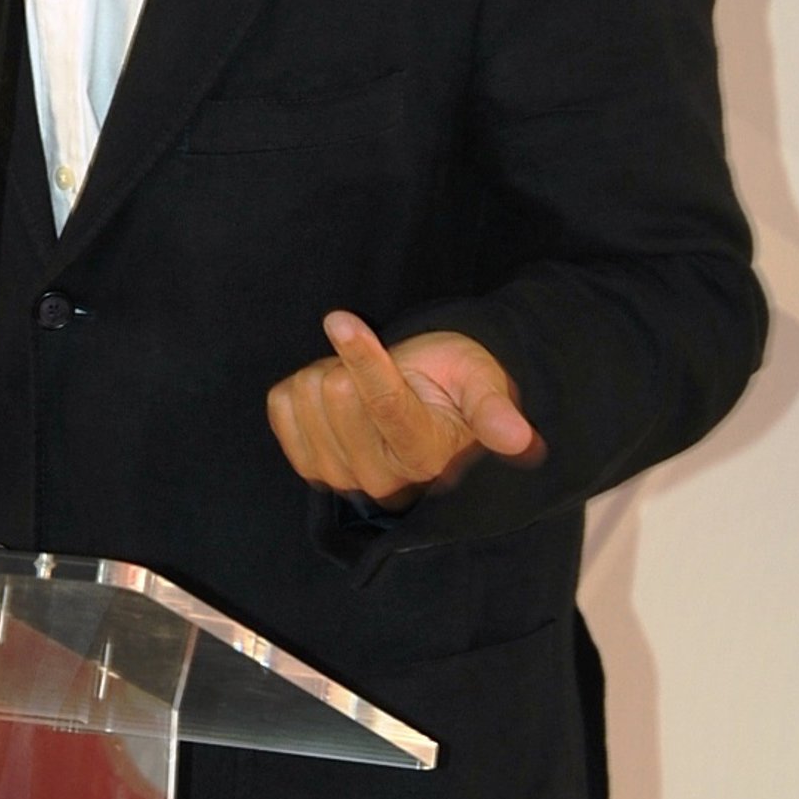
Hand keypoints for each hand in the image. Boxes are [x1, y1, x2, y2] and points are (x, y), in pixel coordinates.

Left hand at [266, 310, 538, 507]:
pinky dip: (298, 388)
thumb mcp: (483, 382)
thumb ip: (493, 410)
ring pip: (304, 398)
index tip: (341, 319)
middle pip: (336, 394)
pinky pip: (279, 407)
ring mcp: (343, 478)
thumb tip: (519, 439)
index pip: (383, 404)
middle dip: (349, 363)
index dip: (361, 357)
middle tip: (380, 368)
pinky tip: (333, 396)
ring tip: (359, 382)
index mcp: (428, 455)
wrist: (431, 410)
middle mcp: (385, 480)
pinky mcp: (309, 465)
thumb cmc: (459, 385)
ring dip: (325, 373)